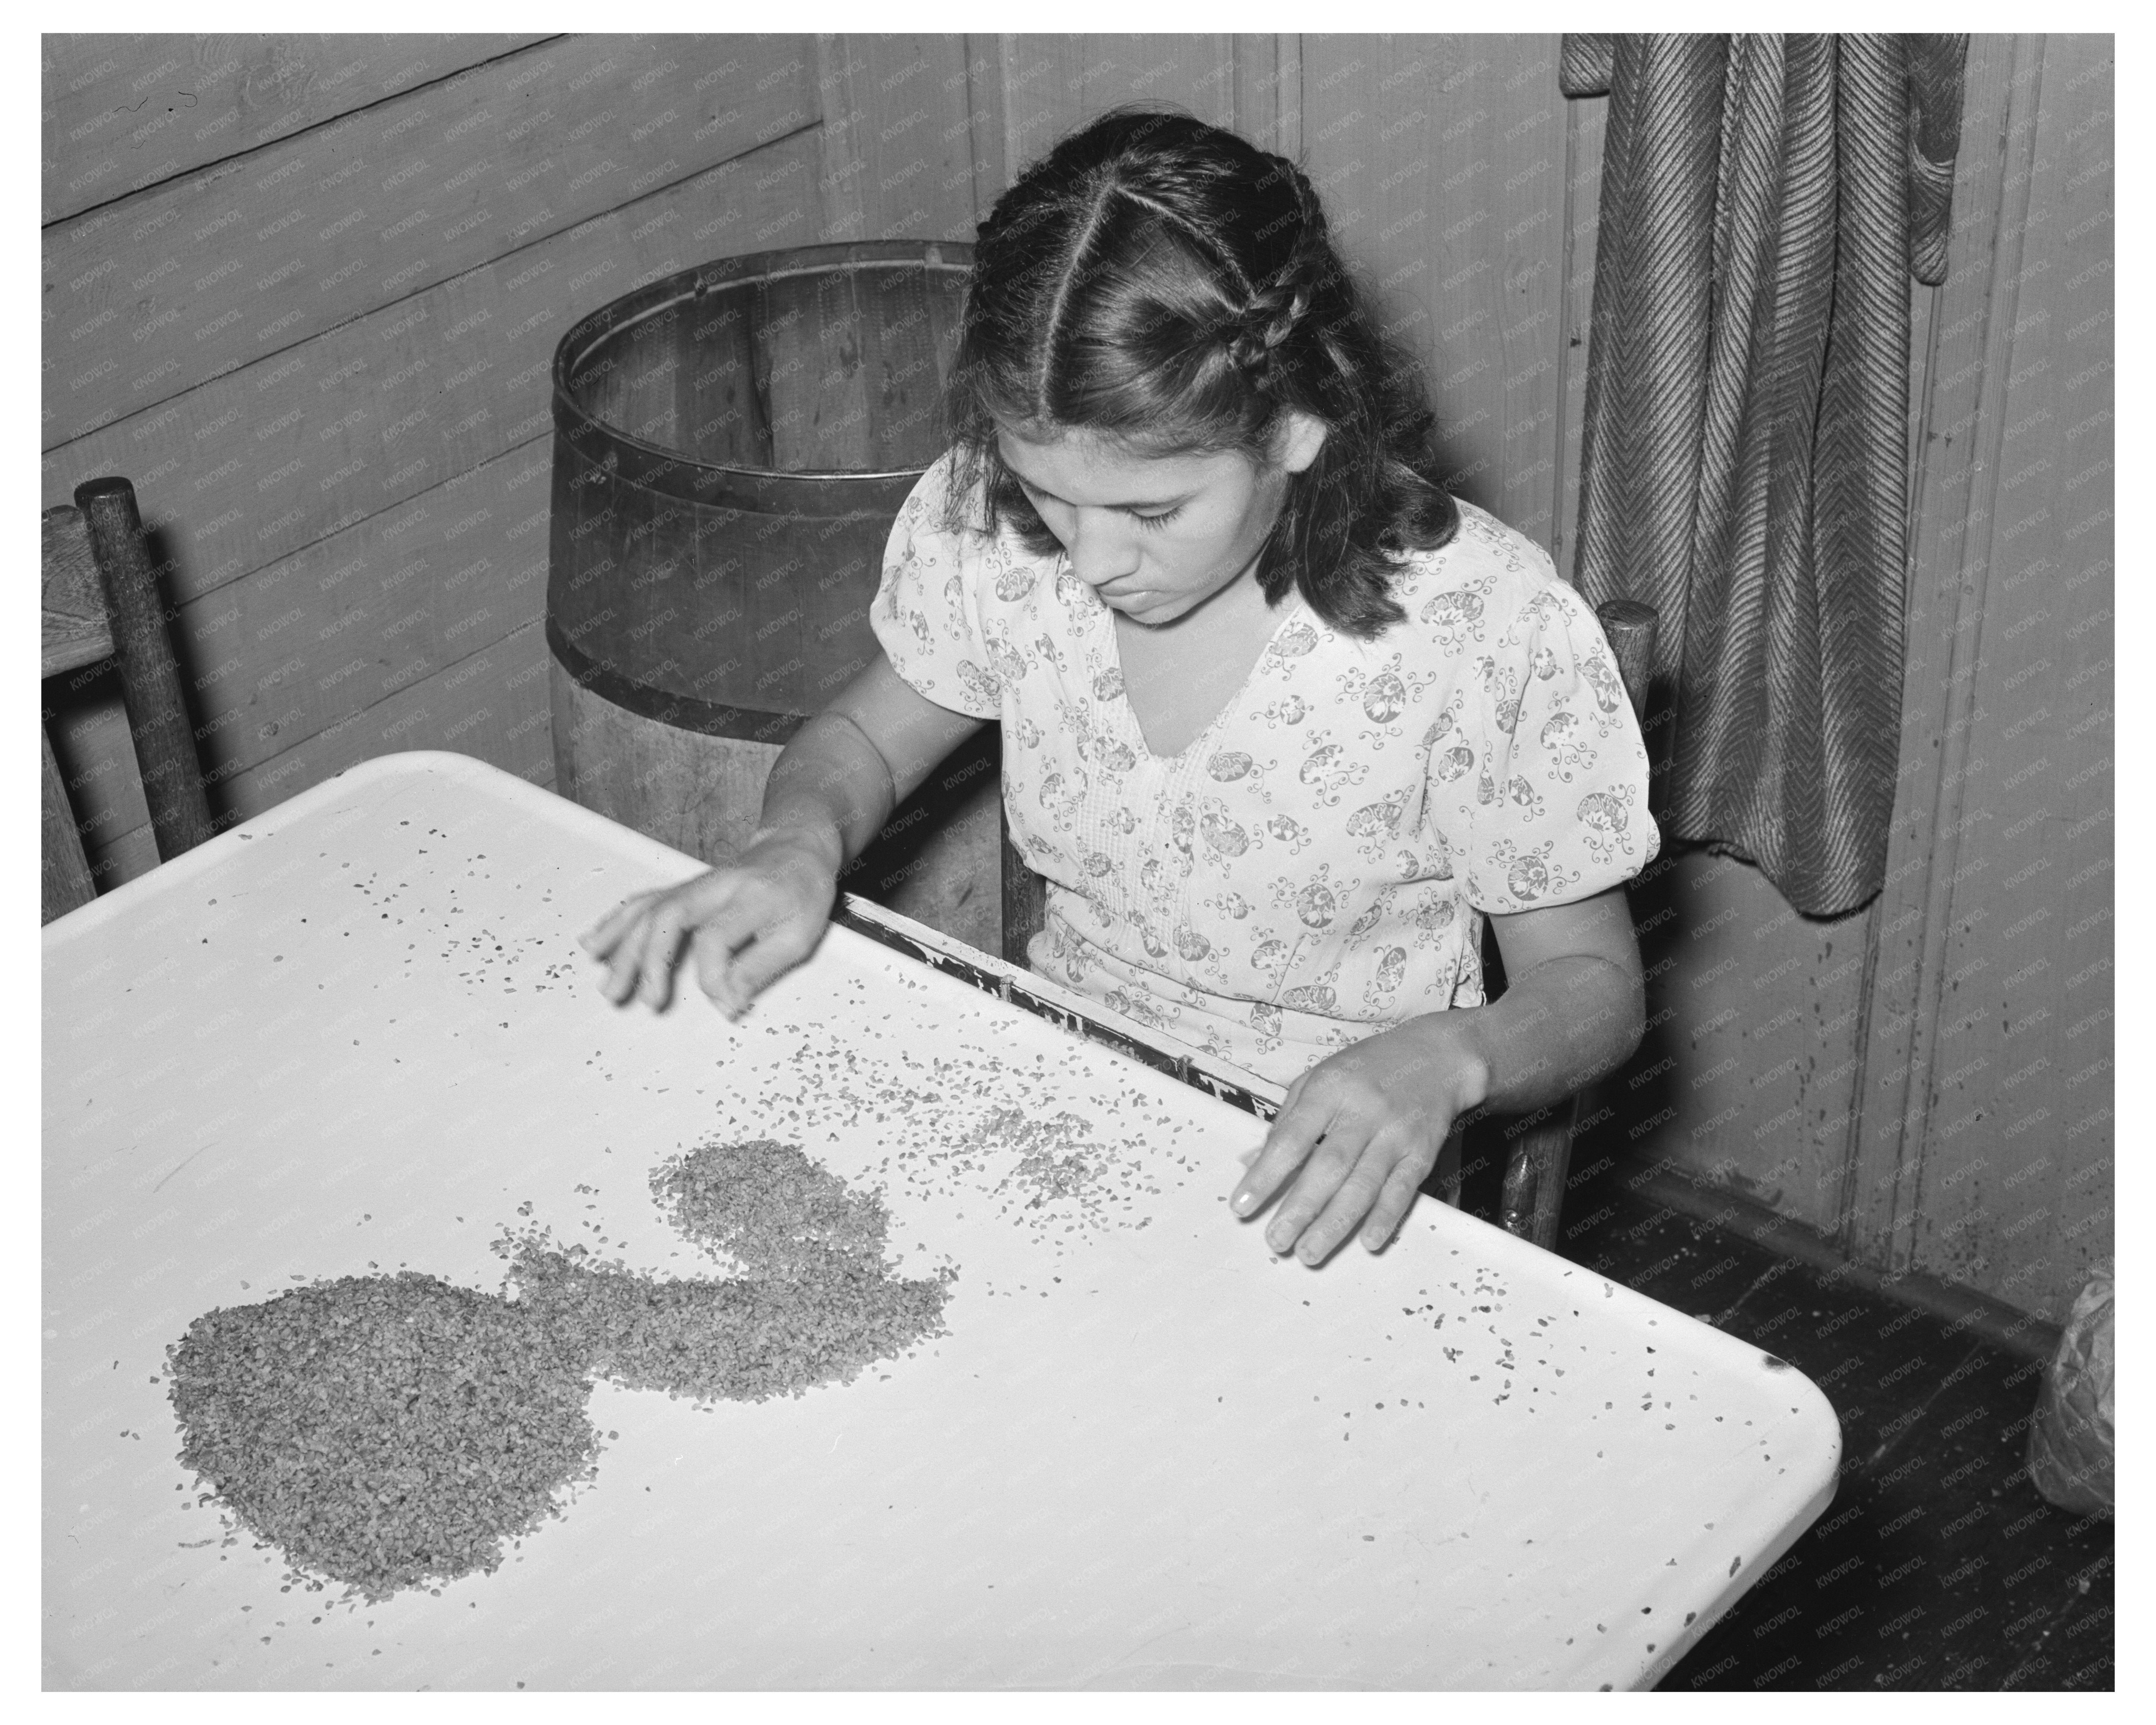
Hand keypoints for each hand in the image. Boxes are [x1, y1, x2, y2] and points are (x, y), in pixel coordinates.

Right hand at [577, 827, 840, 1017]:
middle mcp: (716, 886)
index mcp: (752, 896)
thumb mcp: (800, 935)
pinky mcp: (682, 889)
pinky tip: (593, 943)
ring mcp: (694, 885)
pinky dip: (615, 922)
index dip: (715, 976)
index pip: (718, 937)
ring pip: (648, 910)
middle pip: (669, 916)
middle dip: (649, 960)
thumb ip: (762, 968)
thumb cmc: (803, 894)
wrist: (796, 849)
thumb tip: (727, 1003)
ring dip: (623, 948)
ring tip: (608, 985)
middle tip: (642, 999)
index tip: (726, 1004)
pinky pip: (643, 902)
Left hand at [1228, 1015, 1488, 1263]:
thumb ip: (1288, 1120)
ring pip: (1363, 1184)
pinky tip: (1367, 1241)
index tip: (1241, 1205)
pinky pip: (1402, 1189)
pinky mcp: (1422, 1151)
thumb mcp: (1320, 1078)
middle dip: (1299, 1209)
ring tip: (1309, 1253)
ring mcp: (1395, 1133)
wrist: (1437, 1056)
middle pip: (1328, 1167)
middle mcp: (1362, 1111)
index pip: (1291, 1138)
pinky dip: (1386, 1217)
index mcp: (1328, 1090)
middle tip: (1276, 1242)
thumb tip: (1253, 1163)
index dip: (1265, 1174)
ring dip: (1336, 1224)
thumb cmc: (1367, 1069)